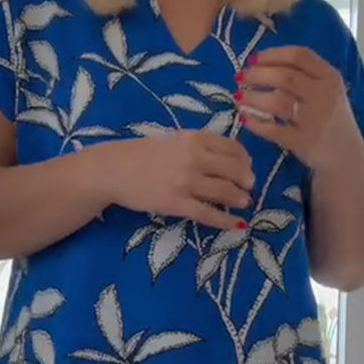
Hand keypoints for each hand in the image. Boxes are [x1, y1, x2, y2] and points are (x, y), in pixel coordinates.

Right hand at [105, 130, 254, 231]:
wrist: (113, 170)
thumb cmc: (141, 154)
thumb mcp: (172, 140)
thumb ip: (197, 144)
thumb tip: (224, 156)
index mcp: (193, 138)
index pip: (231, 147)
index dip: (244, 158)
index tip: (247, 165)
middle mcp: (194, 158)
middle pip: (233, 170)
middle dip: (246, 179)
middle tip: (249, 186)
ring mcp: (186, 182)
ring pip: (225, 192)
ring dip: (240, 199)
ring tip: (244, 202)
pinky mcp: (177, 204)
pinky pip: (208, 214)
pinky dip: (226, 221)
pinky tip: (236, 225)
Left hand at [234, 46, 363, 173]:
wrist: (345, 155)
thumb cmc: (330, 119)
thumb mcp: (327, 91)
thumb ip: (304, 76)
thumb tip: (263, 66)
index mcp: (329, 77)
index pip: (299, 56)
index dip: (272, 55)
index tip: (254, 59)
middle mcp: (323, 95)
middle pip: (285, 76)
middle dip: (258, 75)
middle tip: (241, 78)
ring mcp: (314, 120)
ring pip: (278, 102)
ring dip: (254, 98)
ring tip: (240, 98)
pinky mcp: (303, 142)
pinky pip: (273, 129)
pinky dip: (256, 123)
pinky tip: (246, 119)